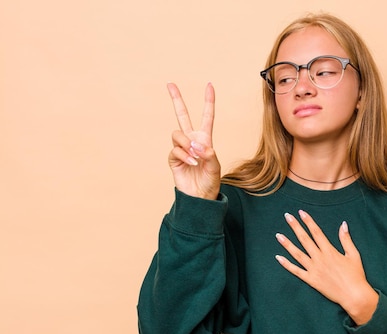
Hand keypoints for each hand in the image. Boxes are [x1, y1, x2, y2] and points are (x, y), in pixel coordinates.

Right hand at [167, 82, 220, 199]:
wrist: (200, 197)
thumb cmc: (210, 182)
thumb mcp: (215, 167)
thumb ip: (208, 154)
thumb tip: (197, 146)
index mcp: (205, 139)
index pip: (207, 117)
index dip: (208, 101)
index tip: (209, 85)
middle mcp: (192, 140)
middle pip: (182, 115)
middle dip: (176, 99)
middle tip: (170, 84)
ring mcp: (181, 148)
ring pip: (178, 134)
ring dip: (186, 144)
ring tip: (195, 157)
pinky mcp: (173, 158)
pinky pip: (175, 150)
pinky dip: (184, 155)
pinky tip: (192, 163)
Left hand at [275, 210, 378, 324]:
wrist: (353, 295)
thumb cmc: (356, 275)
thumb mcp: (353, 254)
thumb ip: (346, 239)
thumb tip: (343, 224)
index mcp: (330, 251)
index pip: (317, 232)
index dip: (308, 221)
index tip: (301, 212)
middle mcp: (320, 258)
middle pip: (305, 239)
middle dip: (295, 227)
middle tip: (287, 216)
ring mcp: (314, 269)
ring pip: (297, 254)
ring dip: (287, 244)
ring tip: (278, 235)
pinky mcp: (311, 280)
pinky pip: (296, 271)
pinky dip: (287, 265)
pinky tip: (278, 258)